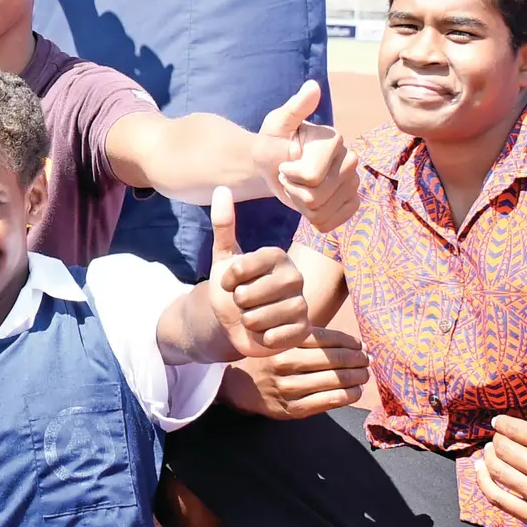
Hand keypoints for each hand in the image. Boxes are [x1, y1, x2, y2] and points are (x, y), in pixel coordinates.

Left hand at [207, 187, 310, 357]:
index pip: (245, 266)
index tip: (227, 282)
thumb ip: (223, 224)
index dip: (229, 278)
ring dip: (247, 320)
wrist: (236, 323)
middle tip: (241, 302)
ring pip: (261, 316)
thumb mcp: (223, 257)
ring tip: (252, 316)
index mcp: (276, 256)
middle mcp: (295, 277)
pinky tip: (265, 332)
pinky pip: (275, 336)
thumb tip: (222, 189)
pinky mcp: (305, 330)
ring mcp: (303, 304)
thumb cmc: (230, 288)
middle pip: (252, 293)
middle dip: (237, 301)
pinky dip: (262, 337)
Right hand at [219, 326, 370, 418]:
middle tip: (368, 359)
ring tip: (365, 374)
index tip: (360, 344)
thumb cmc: (270, 361)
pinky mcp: (294, 409)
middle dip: (357, 359)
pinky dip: (349, 395)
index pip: (325, 339)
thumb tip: (355, 344)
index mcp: (284, 343)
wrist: (242, 388)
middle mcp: (285, 364)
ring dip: (357, 377)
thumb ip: (311, 340)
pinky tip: (356, 391)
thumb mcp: (283, 343)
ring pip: (335, 381)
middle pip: (333, 359)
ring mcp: (289, 388)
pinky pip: (330, 401)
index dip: (349, 341)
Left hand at [255, 81, 360, 231]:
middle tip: (289, 177)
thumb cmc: (273, 143)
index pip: (310, 176)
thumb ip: (294, 108)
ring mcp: (355, 182)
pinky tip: (307, 203)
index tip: (283, 164)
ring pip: (322, 211)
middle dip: (293, 191)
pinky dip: (313, 217)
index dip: (288, 176)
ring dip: (301, 205)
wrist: (277, 166)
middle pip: (317, 196)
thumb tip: (313, 86)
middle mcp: (351, 159)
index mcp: (334, 139)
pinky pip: (332, 222)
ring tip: (297, 187)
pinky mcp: (353, 201)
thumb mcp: (276, 125)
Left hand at [475, 359, 526, 525]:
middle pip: (505, 450)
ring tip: (490, 452)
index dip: (503, 424)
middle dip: (498, 441)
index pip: (516, 430)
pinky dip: (484, 483)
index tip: (500, 423)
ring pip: (499, 472)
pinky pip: (499, 499)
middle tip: (498, 438)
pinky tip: (481, 471)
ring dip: (488, 459)